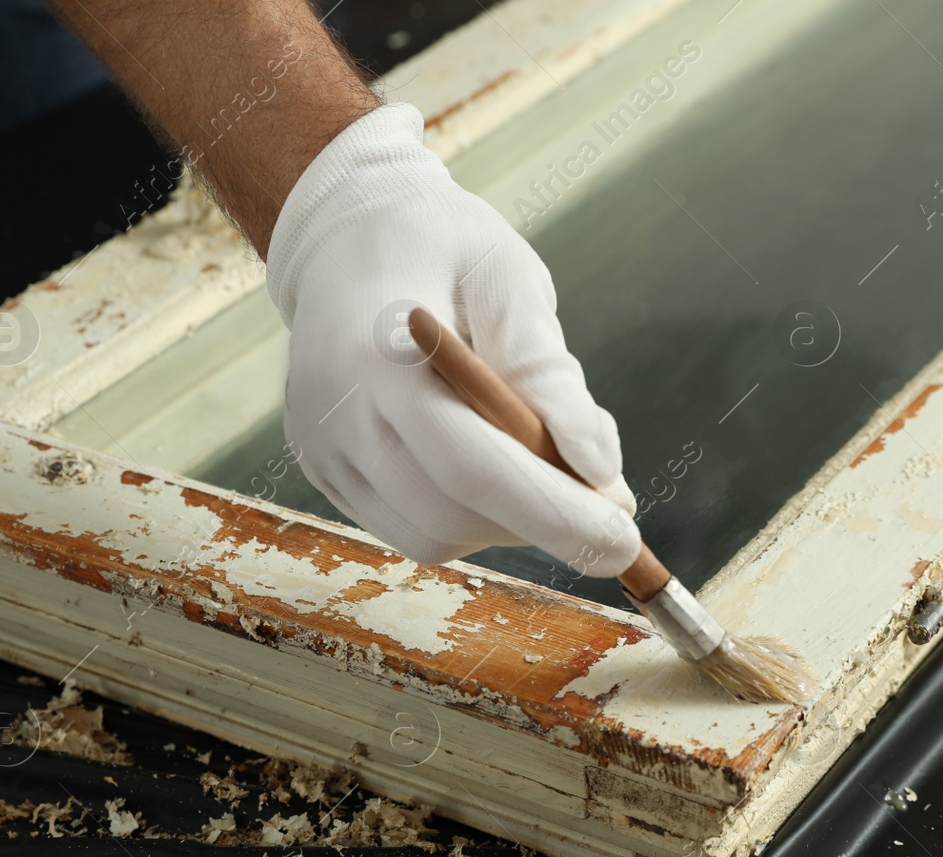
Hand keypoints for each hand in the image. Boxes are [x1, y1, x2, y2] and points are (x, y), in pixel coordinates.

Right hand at [267, 104, 639, 576]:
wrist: (343, 231)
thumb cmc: (440, 245)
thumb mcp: (509, 280)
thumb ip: (549, 372)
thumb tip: (599, 470)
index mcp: (375, 355)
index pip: (470, 466)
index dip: (552, 514)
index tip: (622, 539)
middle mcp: (334, 414)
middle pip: (449, 515)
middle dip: (539, 522)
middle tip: (607, 501)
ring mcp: (320, 449)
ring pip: (431, 536)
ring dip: (506, 522)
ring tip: (544, 465)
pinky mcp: (322, 469)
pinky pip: (409, 525)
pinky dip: (468, 515)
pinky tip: (494, 465)